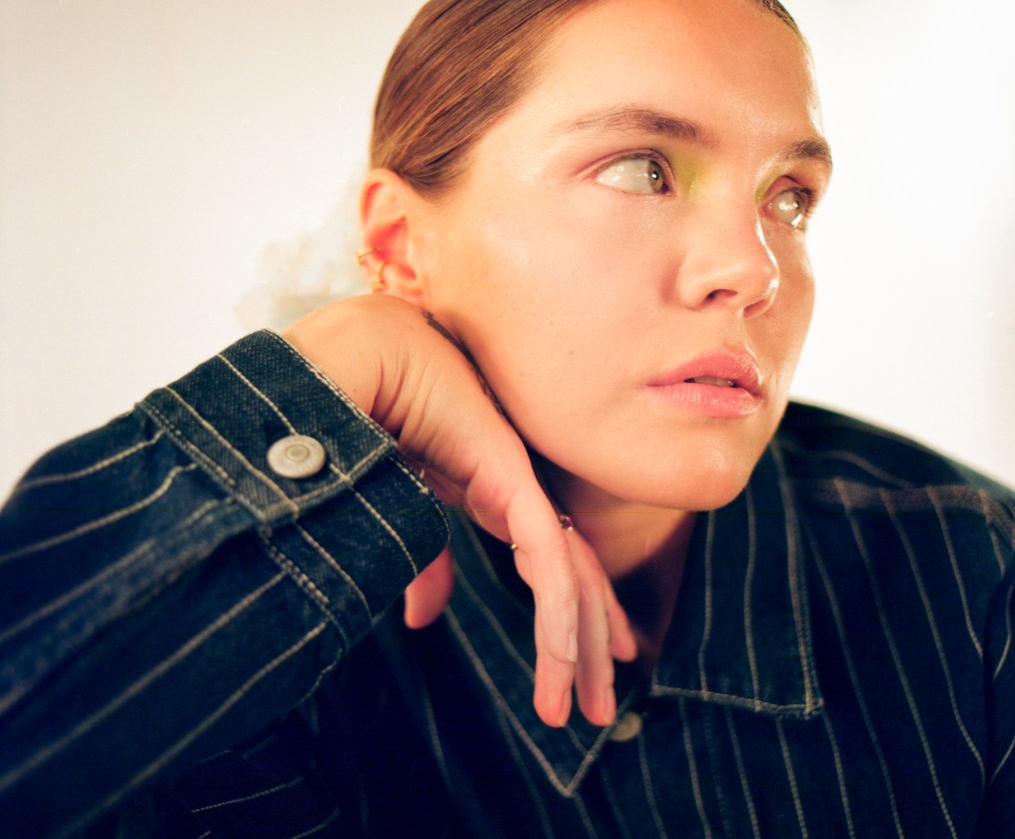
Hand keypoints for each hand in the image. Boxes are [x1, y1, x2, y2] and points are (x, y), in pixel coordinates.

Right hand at [283, 294, 635, 726]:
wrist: (356, 355)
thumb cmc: (367, 410)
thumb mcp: (400, 507)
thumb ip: (424, 560)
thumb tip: (425, 619)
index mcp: (494, 492)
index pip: (553, 563)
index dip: (574, 616)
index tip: (584, 670)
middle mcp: (519, 491)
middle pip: (576, 578)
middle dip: (595, 646)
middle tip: (604, 711)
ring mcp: (521, 485)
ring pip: (574, 579)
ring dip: (584, 650)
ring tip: (591, 712)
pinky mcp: (511, 480)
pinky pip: (548, 563)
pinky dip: (557, 617)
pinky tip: (564, 665)